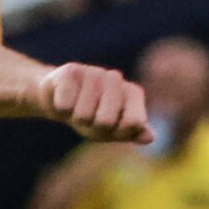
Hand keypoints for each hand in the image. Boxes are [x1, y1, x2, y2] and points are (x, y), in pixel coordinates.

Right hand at [36, 63, 150, 142]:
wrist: (60, 98)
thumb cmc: (93, 117)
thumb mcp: (114, 129)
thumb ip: (132, 132)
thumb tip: (149, 138)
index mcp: (133, 93)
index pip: (134, 123)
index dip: (119, 132)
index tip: (112, 129)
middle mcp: (116, 79)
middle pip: (105, 122)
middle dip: (93, 127)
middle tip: (89, 119)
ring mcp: (94, 72)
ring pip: (84, 114)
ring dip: (76, 118)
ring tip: (76, 108)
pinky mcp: (70, 71)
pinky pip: (65, 104)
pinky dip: (61, 110)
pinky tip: (62, 101)